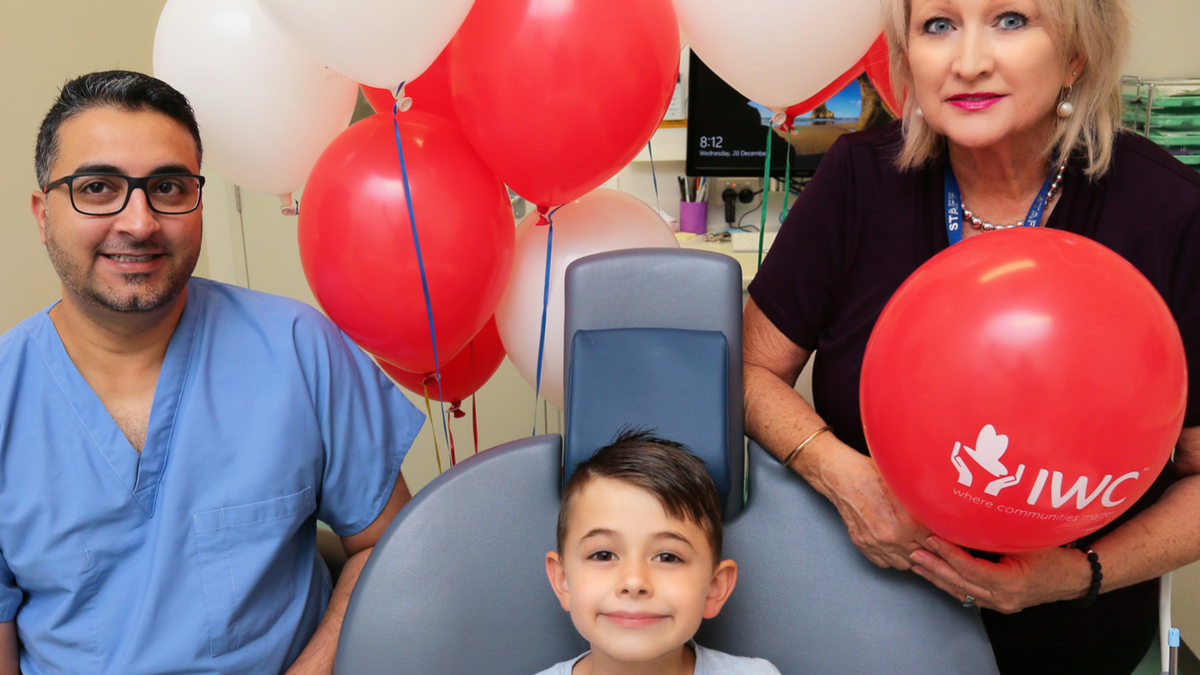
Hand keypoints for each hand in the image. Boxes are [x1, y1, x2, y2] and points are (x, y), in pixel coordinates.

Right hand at [820, 450, 932, 569]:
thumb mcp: (907, 487)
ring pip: (904, 563)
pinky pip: (884, 563)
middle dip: (928, 550)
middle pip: (923, 557)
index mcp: (909, 522)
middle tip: (931, 543)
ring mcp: (877, 543)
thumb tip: (942, 512)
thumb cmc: (872, 477)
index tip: (947, 540)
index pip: (937, 544)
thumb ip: (925, 505)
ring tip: (913, 543)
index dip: (943, 542)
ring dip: (911, 556)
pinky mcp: (864, 545)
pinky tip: (895, 547)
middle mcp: (894, 536)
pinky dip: (892, 557)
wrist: (844, 479)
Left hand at [909, 536, 1091, 613]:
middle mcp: (1003, 598)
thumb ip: (1000, 533)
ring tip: (916, 563)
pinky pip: (968, 594)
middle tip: (912, 553)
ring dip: (937, 576)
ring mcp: (1000, 604)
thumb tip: (971, 514)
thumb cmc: (1056, 556)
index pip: (970, 568)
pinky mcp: (998, 603)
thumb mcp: (1029, 540)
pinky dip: (950, 582)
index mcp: (1011, 583)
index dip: (948, 553)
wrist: (1076, 578)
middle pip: (960, 583)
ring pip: (961, 591)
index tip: (931, 539)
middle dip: (934, 567)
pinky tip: (935, 573)